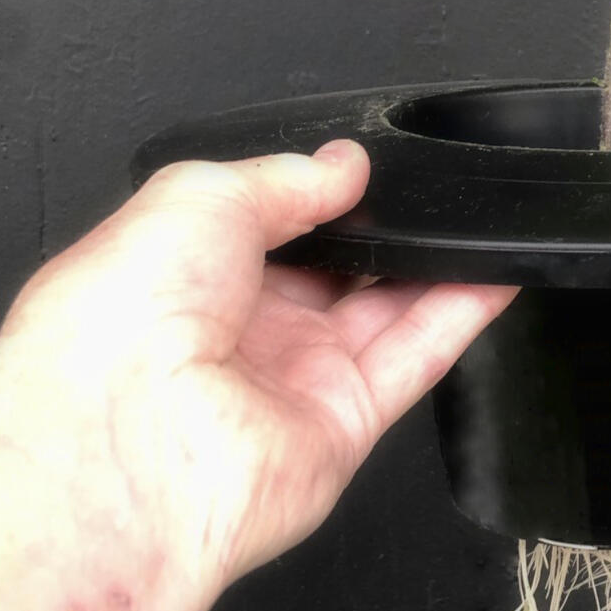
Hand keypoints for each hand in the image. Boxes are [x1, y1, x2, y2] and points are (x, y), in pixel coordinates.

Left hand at [0, 142, 515, 610]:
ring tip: (476, 217)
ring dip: (432, 265)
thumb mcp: (197, 196)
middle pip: (329, 273)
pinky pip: (412, 361)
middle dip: (374, 231)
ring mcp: (288, 383)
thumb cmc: (117, 323)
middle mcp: (233, 334)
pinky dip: (459, 315)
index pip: (263, 227)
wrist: (125, 445)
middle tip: (417, 191)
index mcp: (179, 274)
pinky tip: (493, 268)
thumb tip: (341, 164)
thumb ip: (283, 178)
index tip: (358, 166)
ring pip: (382, 313)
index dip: (313, 194)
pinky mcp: (341, 429)